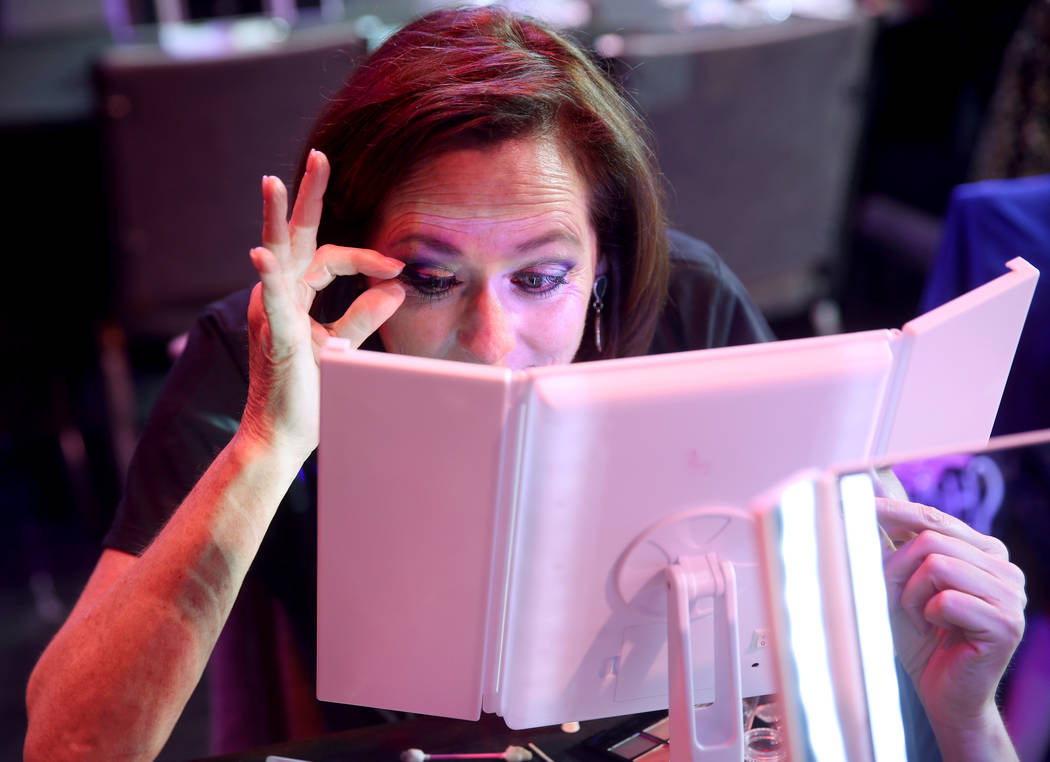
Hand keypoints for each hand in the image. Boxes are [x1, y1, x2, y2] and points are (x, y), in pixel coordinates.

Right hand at [242, 149, 404, 456]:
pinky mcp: (276, 338)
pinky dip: (268, 276)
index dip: (367, 257)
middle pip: (295, 237)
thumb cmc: (310, 391)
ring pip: (275, 256)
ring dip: (275, 218)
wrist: (284, 435)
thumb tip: (396, 286)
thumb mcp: (344, 344)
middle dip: (307, 196)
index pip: (330, 257)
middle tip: (319, 156)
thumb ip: (365, 313)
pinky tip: (261, 252)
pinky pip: (272, 302)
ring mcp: (273, 315)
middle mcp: (278, 297)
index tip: (398, 264)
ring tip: (274, 182)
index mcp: (295, 296)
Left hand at [878, 496, 1025, 733]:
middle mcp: (1005, 568)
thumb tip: (870, 497)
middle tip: (893, 597)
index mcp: (985, 551)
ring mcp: (1010, 595)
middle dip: (897, 567)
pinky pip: (945, 599)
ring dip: (911, 594)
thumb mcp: (900, 584)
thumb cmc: (921, 638)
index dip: (894, 512)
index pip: (934, 517)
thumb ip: (893, 546)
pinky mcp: (1005, 623)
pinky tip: (935, 631)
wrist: (944, 695)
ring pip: (936, 564)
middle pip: (931, 538)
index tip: (860, 505)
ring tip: (919, 617)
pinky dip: (926, 615)